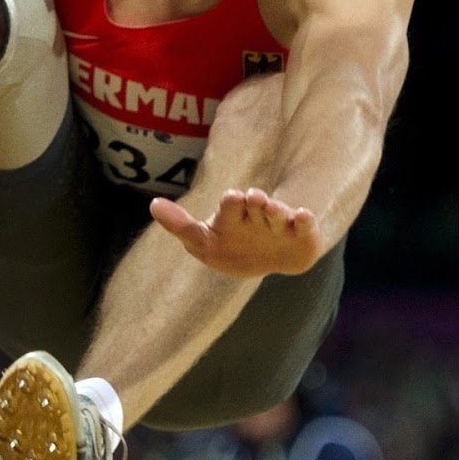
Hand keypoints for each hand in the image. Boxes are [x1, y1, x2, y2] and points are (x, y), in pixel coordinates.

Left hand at [149, 188, 320, 275]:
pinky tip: (302, 216)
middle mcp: (256, 213)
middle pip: (256, 204)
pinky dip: (305, 220)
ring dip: (276, 209)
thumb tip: (153, 204)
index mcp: (232, 214)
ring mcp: (280, 224)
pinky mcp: (302, 235)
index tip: (233, 197)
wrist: (266, 261)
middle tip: (254, 198)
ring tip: (272, 207)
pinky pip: (305, 225)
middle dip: (255, 201)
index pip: (230, 204)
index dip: (231, 202)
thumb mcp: (203, 243)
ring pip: (278, 213)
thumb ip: (180, 226)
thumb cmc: (230, 248)